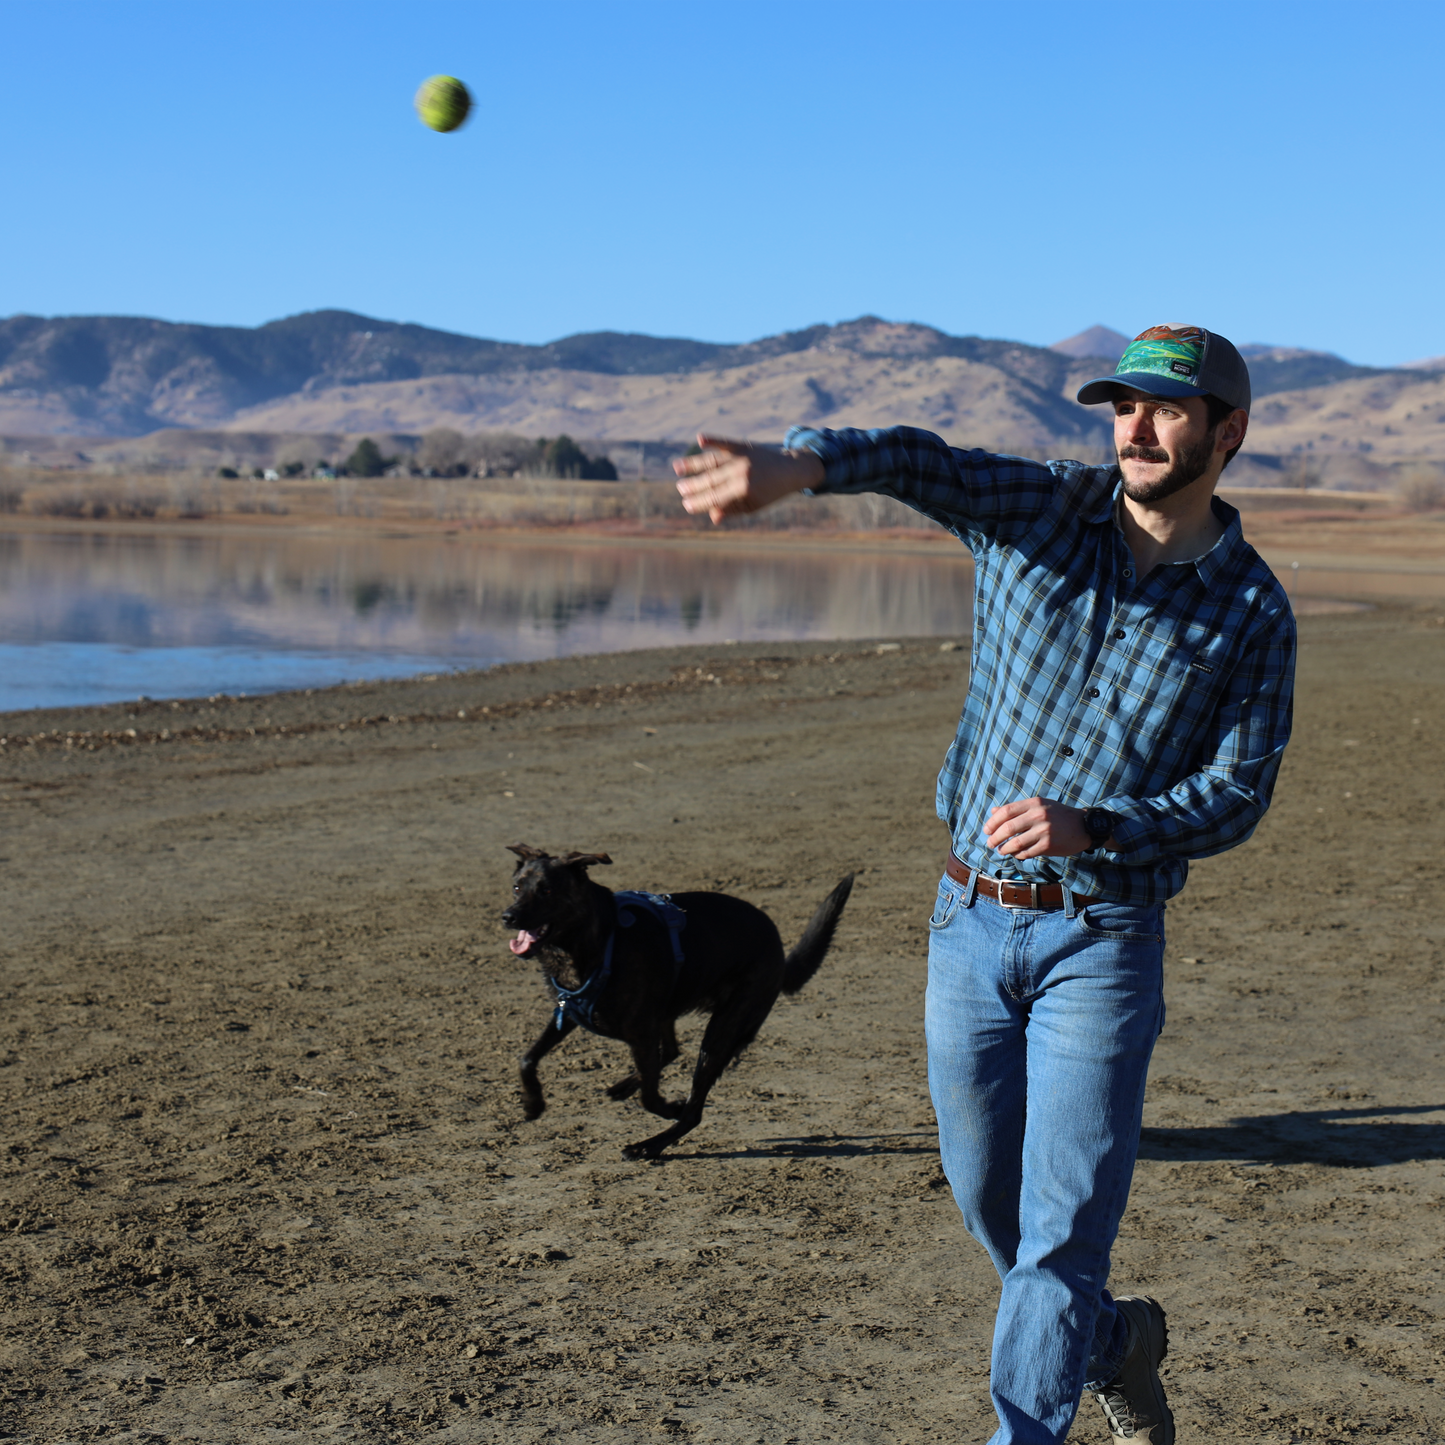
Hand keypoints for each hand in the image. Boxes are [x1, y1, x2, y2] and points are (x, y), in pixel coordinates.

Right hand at [673, 433, 822, 524]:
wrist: (791, 470)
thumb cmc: (770, 492)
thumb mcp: (753, 505)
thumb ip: (732, 509)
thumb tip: (712, 516)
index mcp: (744, 489)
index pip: (715, 497)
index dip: (699, 502)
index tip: (686, 504)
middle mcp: (741, 472)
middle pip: (710, 480)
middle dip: (693, 486)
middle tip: (680, 489)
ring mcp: (742, 457)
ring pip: (712, 461)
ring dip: (693, 464)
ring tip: (677, 468)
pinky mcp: (744, 446)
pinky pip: (726, 443)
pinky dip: (713, 440)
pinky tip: (700, 439)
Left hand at [984, 798, 1093, 859]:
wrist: (1084, 826)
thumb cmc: (1058, 815)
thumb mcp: (1039, 806)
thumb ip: (1016, 809)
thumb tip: (993, 812)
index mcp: (1034, 803)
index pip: (1006, 811)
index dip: (992, 822)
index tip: (986, 830)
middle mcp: (1039, 815)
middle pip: (1008, 827)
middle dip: (995, 837)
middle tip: (990, 843)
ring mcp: (1044, 830)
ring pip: (1016, 842)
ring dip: (1005, 848)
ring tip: (1001, 850)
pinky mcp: (1049, 845)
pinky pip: (1027, 852)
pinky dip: (1018, 855)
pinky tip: (1016, 854)